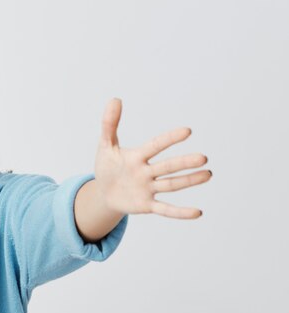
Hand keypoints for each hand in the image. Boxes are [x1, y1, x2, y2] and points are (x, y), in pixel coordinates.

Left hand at [94, 98, 211, 218]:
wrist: (103, 192)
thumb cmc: (107, 166)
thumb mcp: (105, 145)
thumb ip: (109, 124)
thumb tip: (115, 99)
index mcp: (137, 156)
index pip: (155, 146)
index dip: (169, 139)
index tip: (187, 131)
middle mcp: (146, 172)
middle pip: (167, 167)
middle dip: (184, 163)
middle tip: (203, 157)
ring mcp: (148, 189)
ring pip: (171, 185)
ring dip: (189, 181)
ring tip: (208, 174)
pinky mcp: (146, 206)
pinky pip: (165, 209)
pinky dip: (179, 212)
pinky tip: (197, 213)